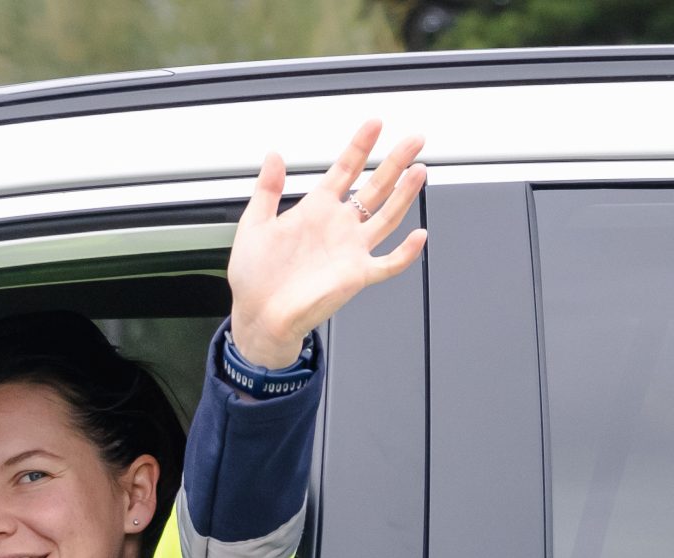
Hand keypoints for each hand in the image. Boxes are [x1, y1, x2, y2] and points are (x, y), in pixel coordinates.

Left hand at [227, 120, 427, 369]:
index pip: (345, 169)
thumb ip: (266, 190)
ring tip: (419, 170)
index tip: (375, 124)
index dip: (360, 146)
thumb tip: (273, 156)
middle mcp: (338, 226)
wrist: (259, 317)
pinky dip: (405, 252)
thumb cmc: (255, 277)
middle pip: (375, 187)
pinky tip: (419, 236)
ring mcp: (350, 250)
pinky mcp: (356, 276)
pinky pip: (388, 263)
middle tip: (414, 140)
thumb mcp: (253, 225)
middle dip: (395, 162)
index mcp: (315, 210)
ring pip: (387, 217)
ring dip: (404, 194)